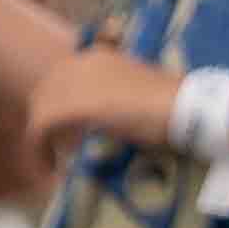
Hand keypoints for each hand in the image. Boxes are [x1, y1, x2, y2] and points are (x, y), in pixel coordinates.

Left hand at [25, 44, 176, 164]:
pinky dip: (40, 150)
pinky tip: (50, 170)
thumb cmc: (176, 103)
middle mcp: (83, 63)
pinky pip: (41, 127)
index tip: (68, 133)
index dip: (59, 106)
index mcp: (99, 57)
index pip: (62, 79)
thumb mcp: (139, 93)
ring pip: (40, 110)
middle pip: (45, 93)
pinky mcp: (75, 105)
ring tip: (53, 165)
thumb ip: (115, 99)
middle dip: (46, 123)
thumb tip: (104, 118)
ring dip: (41, 139)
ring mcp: (77, 82)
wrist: (188, 107)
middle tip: (58, 151)